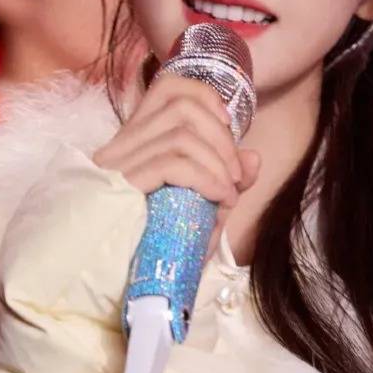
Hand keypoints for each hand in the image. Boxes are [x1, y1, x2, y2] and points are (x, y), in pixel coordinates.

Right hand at [94, 75, 260, 245]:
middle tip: (237, 177)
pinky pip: (174, 163)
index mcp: (136, 141)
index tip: (228, 126)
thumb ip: (226, 180)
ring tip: (228, 193)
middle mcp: (121, 145)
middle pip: (182, 106)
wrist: (127, 284)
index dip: (206, 97)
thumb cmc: (159, 247)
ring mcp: (118, 165)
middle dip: (223, 138)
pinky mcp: (122, 187)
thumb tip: (253, 157)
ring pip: (181, 132)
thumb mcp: (201, 209)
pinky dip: (208, 178)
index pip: (167, 87)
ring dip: (218, 161)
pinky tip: (219, 198)